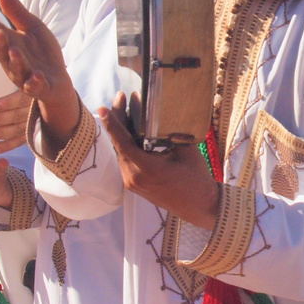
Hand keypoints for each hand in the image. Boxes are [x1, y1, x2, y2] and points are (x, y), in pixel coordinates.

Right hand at [0, 0, 78, 147]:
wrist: (58, 79)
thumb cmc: (42, 52)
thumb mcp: (33, 28)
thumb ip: (17, 13)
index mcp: (10, 44)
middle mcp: (13, 61)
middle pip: (2, 53)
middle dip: (0, 43)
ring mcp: (24, 76)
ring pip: (16, 70)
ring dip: (15, 61)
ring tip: (16, 50)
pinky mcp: (38, 88)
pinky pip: (34, 87)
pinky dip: (34, 81)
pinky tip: (38, 75)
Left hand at [98, 93, 220, 229]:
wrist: (199, 206)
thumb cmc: (196, 178)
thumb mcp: (186, 151)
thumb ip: (172, 132)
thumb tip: (163, 112)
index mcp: (146, 169)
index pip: (123, 143)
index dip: (112, 125)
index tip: (103, 108)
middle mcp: (134, 177)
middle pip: (119, 145)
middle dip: (118, 120)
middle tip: (120, 97)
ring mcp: (132, 182)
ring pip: (121, 152)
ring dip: (121, 132)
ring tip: (124, 109)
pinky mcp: (134, 184)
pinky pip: (126, 159)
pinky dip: (126, 143)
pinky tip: (130, 130)